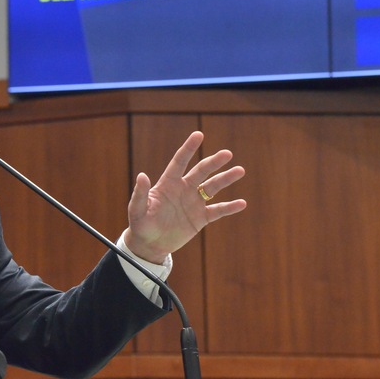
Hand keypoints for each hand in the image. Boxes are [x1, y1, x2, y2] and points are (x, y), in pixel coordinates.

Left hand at [124, 131, 246, 263]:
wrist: (150, 244)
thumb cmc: (140, 224)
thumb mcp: (137, 210)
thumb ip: (141, 193)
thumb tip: (142, 175)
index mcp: (168, 183)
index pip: (179, 161)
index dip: (188, 148)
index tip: (198, 134)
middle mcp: (183, 189)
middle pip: (201, 171)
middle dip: (213, 162)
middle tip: (227, 154)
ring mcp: (193, 203)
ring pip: (213, 187)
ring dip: (226, 179)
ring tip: (240, 170)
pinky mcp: (200, 218)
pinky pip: (217, 211)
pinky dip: (229, 207)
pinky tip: (242, 203)